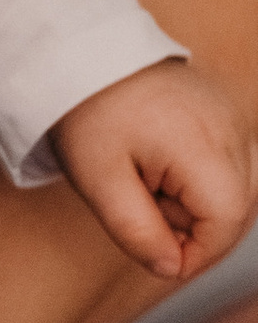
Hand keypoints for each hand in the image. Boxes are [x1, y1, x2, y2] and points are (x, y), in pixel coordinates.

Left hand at [51, 59, 257, 280]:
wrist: (85, 54)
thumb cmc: (87, 113)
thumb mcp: (98, 181)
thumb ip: (137, 231)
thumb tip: (171, 268)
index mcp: (203, 145)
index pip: (227, 222)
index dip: (198, 254)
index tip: (158, 259)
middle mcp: (232, 129)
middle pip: (237, 209)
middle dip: (194, 230)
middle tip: (142, 214)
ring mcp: (234, 118)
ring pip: (235, 190)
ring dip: (196, 205)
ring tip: (148, 185)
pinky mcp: (227, 114)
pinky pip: (229, 165)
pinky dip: (199, 181)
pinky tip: (162, 169)